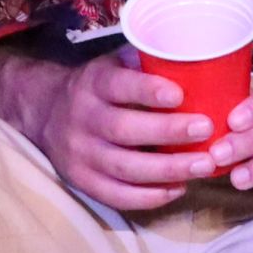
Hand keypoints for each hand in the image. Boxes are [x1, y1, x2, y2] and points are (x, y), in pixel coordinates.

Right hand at [0, 48, 220, 212]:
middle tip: (207, 129)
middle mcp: (82, 119)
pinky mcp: (82, 182)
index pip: (117, 86)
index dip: (147, 90)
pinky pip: (117, 196)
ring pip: (124, 168)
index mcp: (93, 84)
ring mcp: (80, 154)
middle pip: (124, 130)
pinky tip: (179, 187)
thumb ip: (145, 61)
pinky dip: (150, 196)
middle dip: (168, 131)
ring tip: (204, 165)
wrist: (45, 113)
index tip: (179, 95)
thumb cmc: (99, 86)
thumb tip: (195, 56)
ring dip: (168, 170)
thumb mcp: (114, 64)